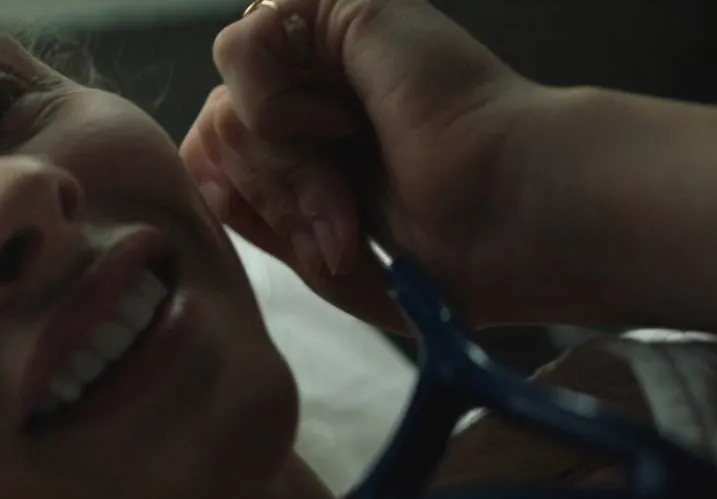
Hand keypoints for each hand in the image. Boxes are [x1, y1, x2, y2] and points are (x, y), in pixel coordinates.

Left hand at [181, 0, 589, 328]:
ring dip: (284, 172)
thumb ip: (259, 215)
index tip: (316, 249)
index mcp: (327, 141)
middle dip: (275, 201)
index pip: (222, 160)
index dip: (245, 207)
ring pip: (227, 104)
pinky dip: (279, 111)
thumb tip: (207, 177)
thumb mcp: (328, 257)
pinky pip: (242, 50)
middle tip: (342, 235)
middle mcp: (326, 87)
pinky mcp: (341, 5)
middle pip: (218, 136)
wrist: (509, 214)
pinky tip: (344, 128)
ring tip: (348, 204)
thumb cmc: (452, 251)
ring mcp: (332, 43)